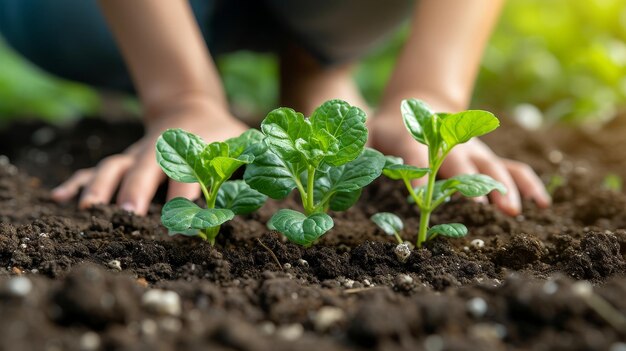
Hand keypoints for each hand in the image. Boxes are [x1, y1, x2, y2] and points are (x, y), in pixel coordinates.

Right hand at [51, 99, 248, 214]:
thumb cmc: (223, 135)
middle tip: (129, 214)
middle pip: (145, 168)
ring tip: (90, 210)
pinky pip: (94, 169)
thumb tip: (288, 192)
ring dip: (100, 186)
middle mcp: (160, 151)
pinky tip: (59, 199)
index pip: (191, 174)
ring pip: (113, 166)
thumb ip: (263, 163)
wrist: (191, 108)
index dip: (188, 194)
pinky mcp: (123, 160)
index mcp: (193, 149)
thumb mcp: (248, 142)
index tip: (185, 220)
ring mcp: (136, 155)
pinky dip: (76, 182)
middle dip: (137, 189)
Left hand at [369, 112, 550, 215]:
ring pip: (493, 166)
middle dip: (475, 185)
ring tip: (516, 212)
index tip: (419, 196)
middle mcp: (448, 144)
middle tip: (489, 209)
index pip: (414, 156)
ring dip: (505, 188)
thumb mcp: (362, 135)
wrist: (418, 103)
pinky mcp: (485, 157)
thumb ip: (351, 150)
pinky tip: (541, 205)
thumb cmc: (387, 128)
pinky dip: (526, 183)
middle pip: (463, 164)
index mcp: (412, 138)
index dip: (416, 175)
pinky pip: (511, 169)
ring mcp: (471, 150)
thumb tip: (327, 169)